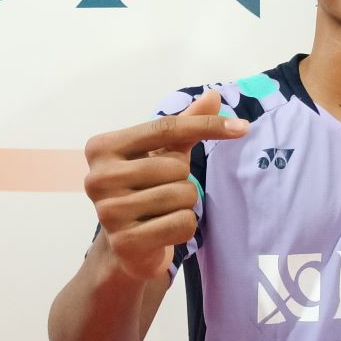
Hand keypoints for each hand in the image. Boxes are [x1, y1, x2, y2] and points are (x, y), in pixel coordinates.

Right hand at [83, 90, 247, 279]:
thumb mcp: (163, 153)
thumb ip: (185, 125)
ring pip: (181, 196)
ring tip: (162, 212)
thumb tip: (213, 94)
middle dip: (183, 180)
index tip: (242, 127)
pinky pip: (182, 223)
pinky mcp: (124, 242)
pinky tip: (163, 230)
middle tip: (163, 192)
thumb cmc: (146, 189)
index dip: (206, 125)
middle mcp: (98, 177)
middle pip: (175, 166)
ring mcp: (107, 212)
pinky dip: (185, 227)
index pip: (164, 128)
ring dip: (185, 205)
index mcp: (102, 147)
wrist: (127, 245)